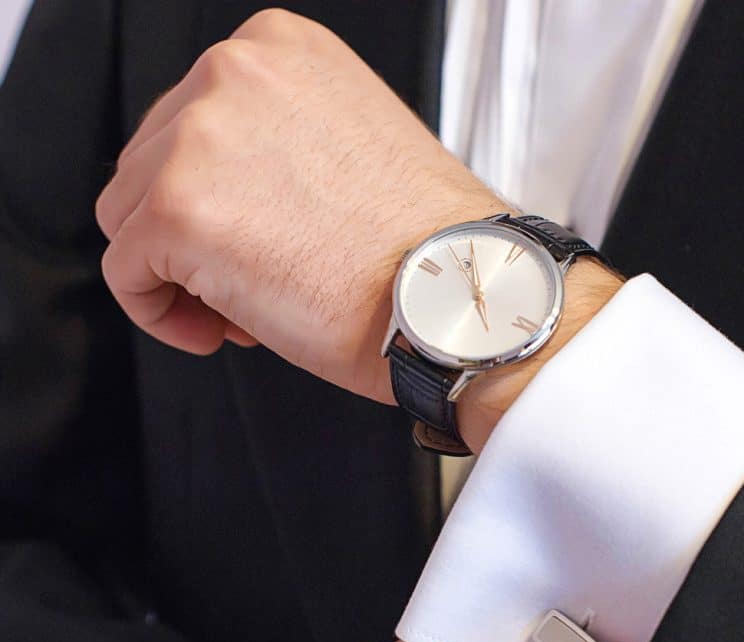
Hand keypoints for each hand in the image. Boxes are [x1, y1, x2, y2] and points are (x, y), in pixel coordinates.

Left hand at [95, 9, 619, 451]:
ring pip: (128, 216)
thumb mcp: (350, 148)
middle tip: (260, 286)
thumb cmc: (426, 251)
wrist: (457, 299)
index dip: (222, 199)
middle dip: (196, 239)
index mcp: (279, 48)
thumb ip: (279, 145)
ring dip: (180, 274)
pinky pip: (126, 273)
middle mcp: (230, 70)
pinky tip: (221, 331)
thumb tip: (226, 192)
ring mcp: (197, 137)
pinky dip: (161, 312)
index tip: (264, 243)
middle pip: (151, 164)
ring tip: (249, 311)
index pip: (194, 123)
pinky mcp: (175, 209)